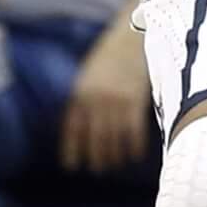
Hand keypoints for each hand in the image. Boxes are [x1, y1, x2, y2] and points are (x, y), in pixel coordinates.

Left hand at [61, 23, 152, 173]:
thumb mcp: (89, 74)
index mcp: (80, 93)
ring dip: (114, 155)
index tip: (72, 166)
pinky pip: (133, 130)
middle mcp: (95, 99)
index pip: (72, 129)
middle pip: (94, 137)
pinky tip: (134, 156)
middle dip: (95, 157)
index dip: (71, 149)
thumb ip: (85, 97)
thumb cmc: (111, 55)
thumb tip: (82, 124)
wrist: (132, 36)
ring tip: (115, 166)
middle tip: (98, 170)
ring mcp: (116, 100)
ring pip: (113, 137)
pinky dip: (134, 146)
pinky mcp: (135, 100)